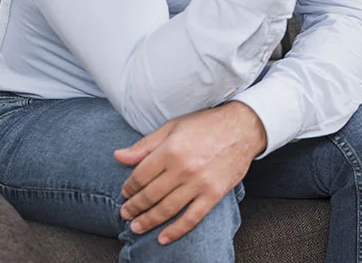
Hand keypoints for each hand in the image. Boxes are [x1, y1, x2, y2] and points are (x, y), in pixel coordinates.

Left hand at [115, 102, 265, 244]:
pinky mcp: (214, 194)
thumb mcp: (173, 127)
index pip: (140, 176)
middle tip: (126, 214)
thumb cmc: (207, 125)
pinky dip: (176, 231)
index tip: (125, 193)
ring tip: (136, 227)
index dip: (128, 188)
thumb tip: (118, 156)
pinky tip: (163, 238)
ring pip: (167, 209)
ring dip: (148, 221)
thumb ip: (145, 145)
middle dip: (134, 207)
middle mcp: (183, 168)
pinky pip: (192, 218)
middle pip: (150, 195)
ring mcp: (199, 183)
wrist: (243, 128)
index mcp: (170, 150)